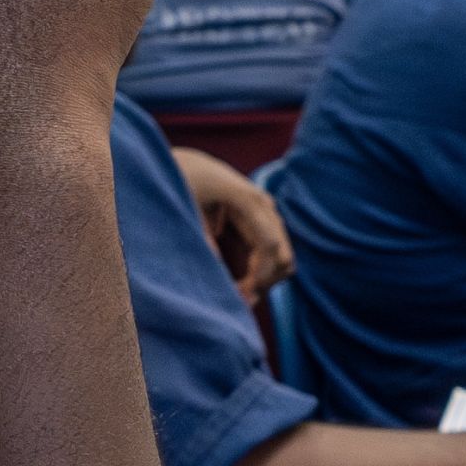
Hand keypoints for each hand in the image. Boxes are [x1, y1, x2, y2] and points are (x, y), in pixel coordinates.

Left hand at [168, 148, 289, 299]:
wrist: (188, 162)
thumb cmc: (182, 180)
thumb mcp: (184, 206)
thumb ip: (200, 235)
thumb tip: (216, 269)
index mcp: (246, 200)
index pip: (269, 245)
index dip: (259, 276)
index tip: (240, 297)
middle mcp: (264, 206)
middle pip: (283, 256)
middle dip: (264, 284)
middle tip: (237, 302)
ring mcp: (266, 214)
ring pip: (283, 260)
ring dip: (266, 282)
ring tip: (238, 298)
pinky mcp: (262, 223)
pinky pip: (273, 256)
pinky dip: (262, 275)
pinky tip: (241, 288)